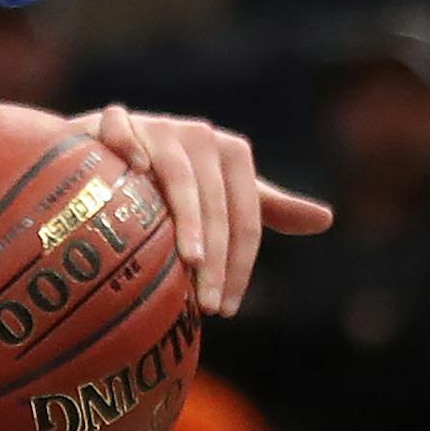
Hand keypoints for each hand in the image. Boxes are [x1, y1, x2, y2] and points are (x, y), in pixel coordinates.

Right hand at [71, 106, 332, 317]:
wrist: (103, 145)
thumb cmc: (168, 178)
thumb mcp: (222, 192)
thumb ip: (266, 208)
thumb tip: (326, 220)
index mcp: (231, 153)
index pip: (245, 217)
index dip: (242, 264)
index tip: (228, 310)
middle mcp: (198, 136)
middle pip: (216, 205)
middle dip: (216, 259)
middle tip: (209, 305)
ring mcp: (156, 127)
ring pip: (179, 177)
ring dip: (187, 219)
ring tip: (190, 262)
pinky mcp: (113, 121)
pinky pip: (122, 132)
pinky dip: (128, 147)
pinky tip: (134, 172)